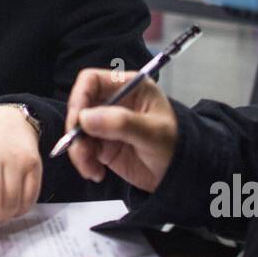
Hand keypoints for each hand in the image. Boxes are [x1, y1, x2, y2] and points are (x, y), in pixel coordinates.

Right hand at [65, 67, 177, 191]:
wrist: (181, 175)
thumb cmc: (174, 145)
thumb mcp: (153, 132)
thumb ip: (121, 123)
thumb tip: (85, 118)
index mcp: (128, 87)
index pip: (91, 81)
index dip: (79, 97)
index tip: (77, 121)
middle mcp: (113, 102)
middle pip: (79, 107)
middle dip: (76, 131)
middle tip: (81, 152)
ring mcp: (105, 124)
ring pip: (77, 131)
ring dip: (78, 151)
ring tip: (92, 170)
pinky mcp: (102, 144)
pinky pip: (82, 149)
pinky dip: (84, 162)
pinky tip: (97, 174)